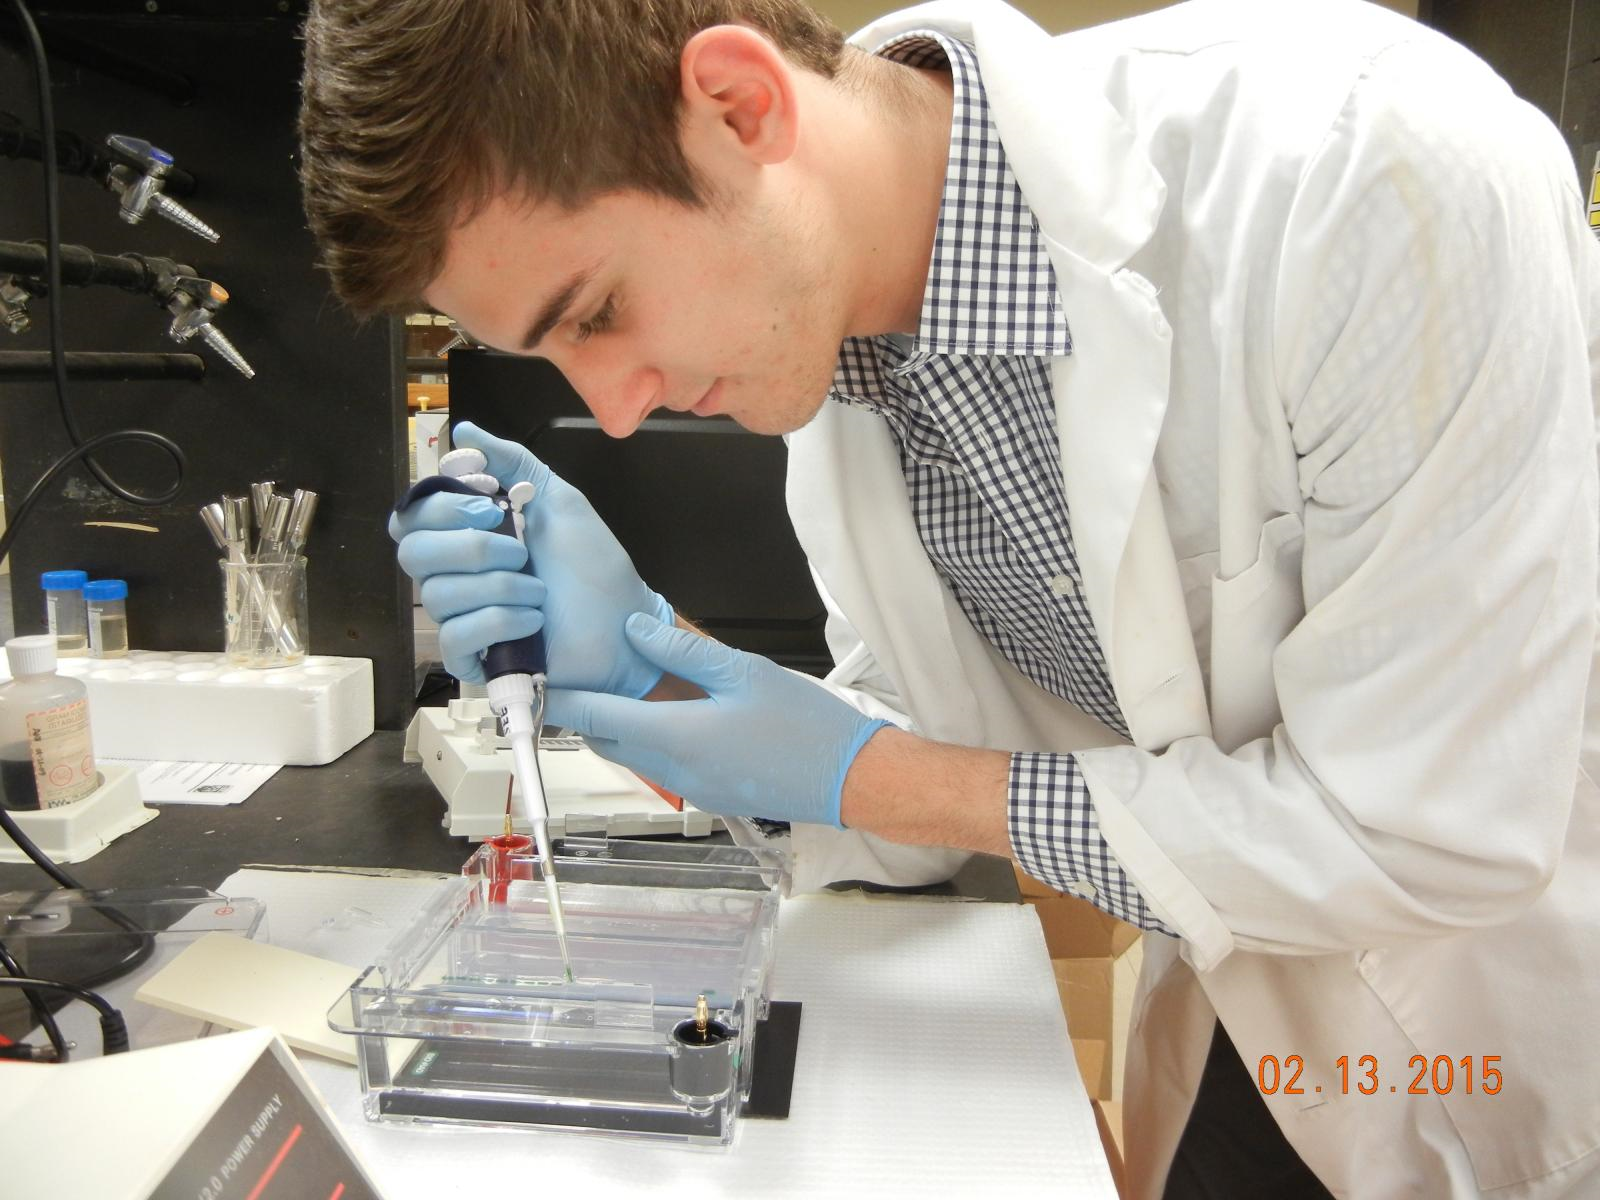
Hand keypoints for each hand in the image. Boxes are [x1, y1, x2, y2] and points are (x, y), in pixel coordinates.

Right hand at [389, 421, 672, 691]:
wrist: (625, 621)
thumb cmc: (593, 565)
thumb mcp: (556, 498)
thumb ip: (510, 462)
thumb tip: (463, 431)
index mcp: (466, 534)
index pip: (412, 517)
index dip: (443, 509)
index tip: (492, 509)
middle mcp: (455, 574)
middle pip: (413, 553)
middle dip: (472, 548)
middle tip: (521, 553)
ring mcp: (462, 618)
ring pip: (437, 595)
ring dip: (499, 587)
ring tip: (540, 592)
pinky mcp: (474, 658)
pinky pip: (455, 637)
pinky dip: (498, 621)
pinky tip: (533, 620)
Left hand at [545, 613, 889, 826]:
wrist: (850, 779)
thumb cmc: (806, 726)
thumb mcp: (743, 671)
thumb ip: (682, 650)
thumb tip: (635, 632)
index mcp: (675, 737)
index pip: (596, 718)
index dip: (561, 700)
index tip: (536, 681)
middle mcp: (673, 770)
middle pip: (607, 742)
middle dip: (584, 713)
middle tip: (572, 676)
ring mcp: (690, 787)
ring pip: (633, 755)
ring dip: (617, 726)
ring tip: (614, 686)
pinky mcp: (708, 792)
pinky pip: (661, 765)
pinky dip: (647, 739)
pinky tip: (664, 711)